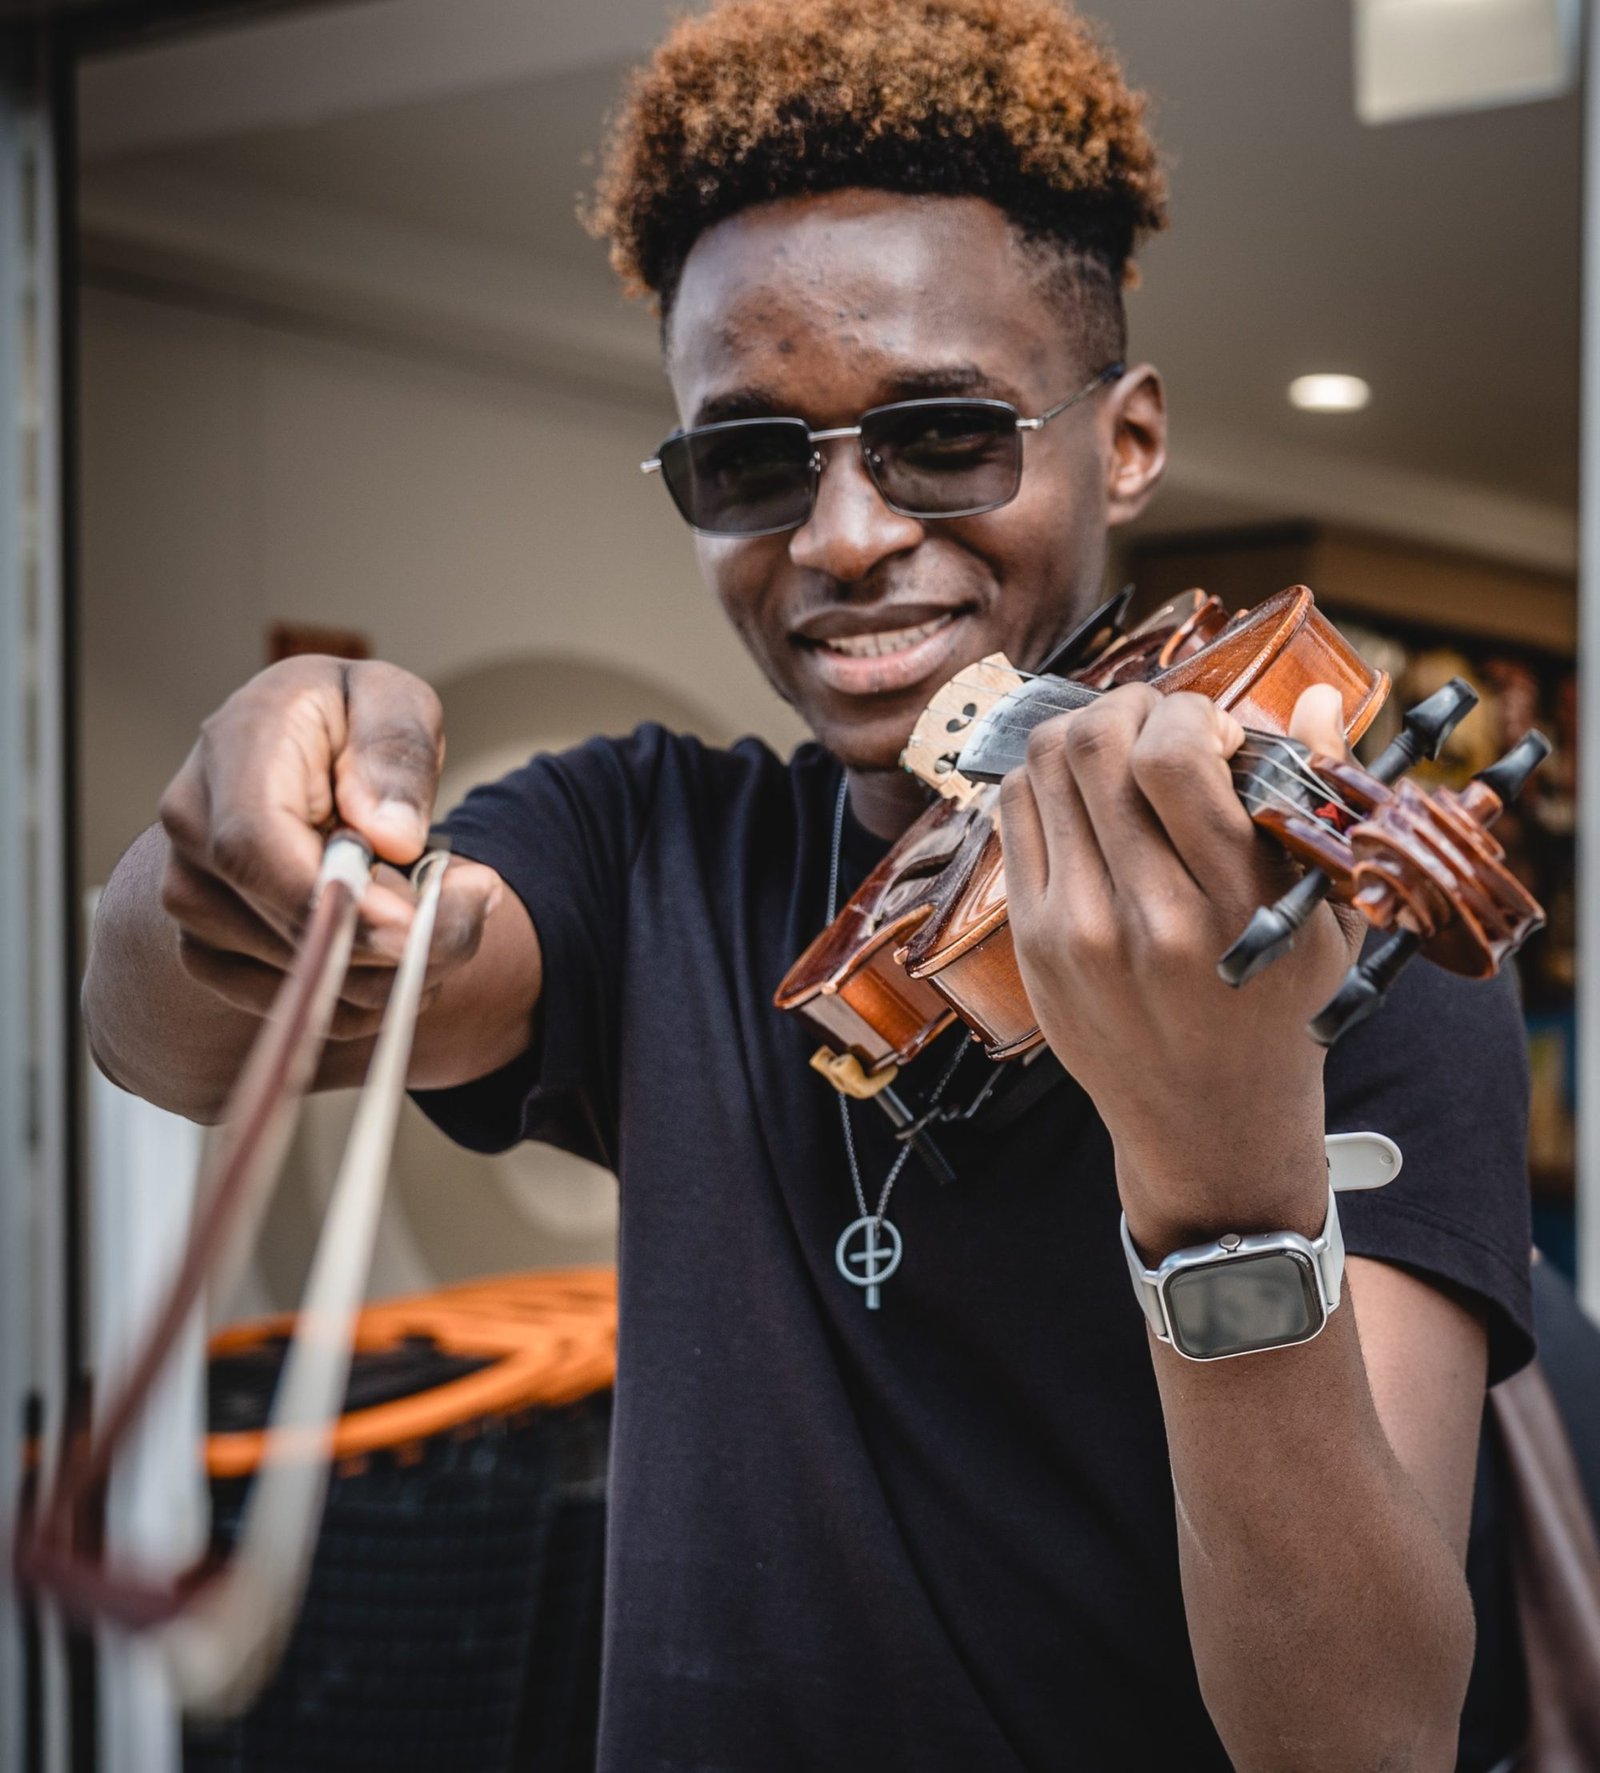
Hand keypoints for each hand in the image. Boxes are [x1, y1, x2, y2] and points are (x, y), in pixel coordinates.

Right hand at [156, 655, 500, 1039]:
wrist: (298, 758)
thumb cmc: (348, 720)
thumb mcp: (391, 700)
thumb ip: (394, 752)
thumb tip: (390, 835)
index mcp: (232, 750)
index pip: (256, 848)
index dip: (337, 902)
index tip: (416, 923)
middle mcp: (192, 829)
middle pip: (287, 923)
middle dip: (400, 937)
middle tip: (475, 900)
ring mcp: (192, 897)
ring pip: (300, 976)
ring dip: (394, 966)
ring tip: (443, 907)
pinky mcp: (210, 950)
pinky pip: (299, 1004)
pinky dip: (367, 992)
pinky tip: (400, 941)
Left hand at [1000, 682, 1362, 1247]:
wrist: (1206, 1119)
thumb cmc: (1278, 1008)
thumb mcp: (1326, 918)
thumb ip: (1318, 801)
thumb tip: (1311, 695)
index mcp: (1234, 908)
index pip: (1170, 759)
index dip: (1188, 713)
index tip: (1216, 732)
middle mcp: (1146, 918)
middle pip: (1095, 746)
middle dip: (1132, 705)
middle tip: (1161, 722)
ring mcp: (1075, 930)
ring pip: (1044, 766)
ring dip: (1085, 731)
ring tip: (1124, 750)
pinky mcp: (1031, 938)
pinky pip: (1016, 811)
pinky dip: (1048, 778)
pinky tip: (1088, 795)